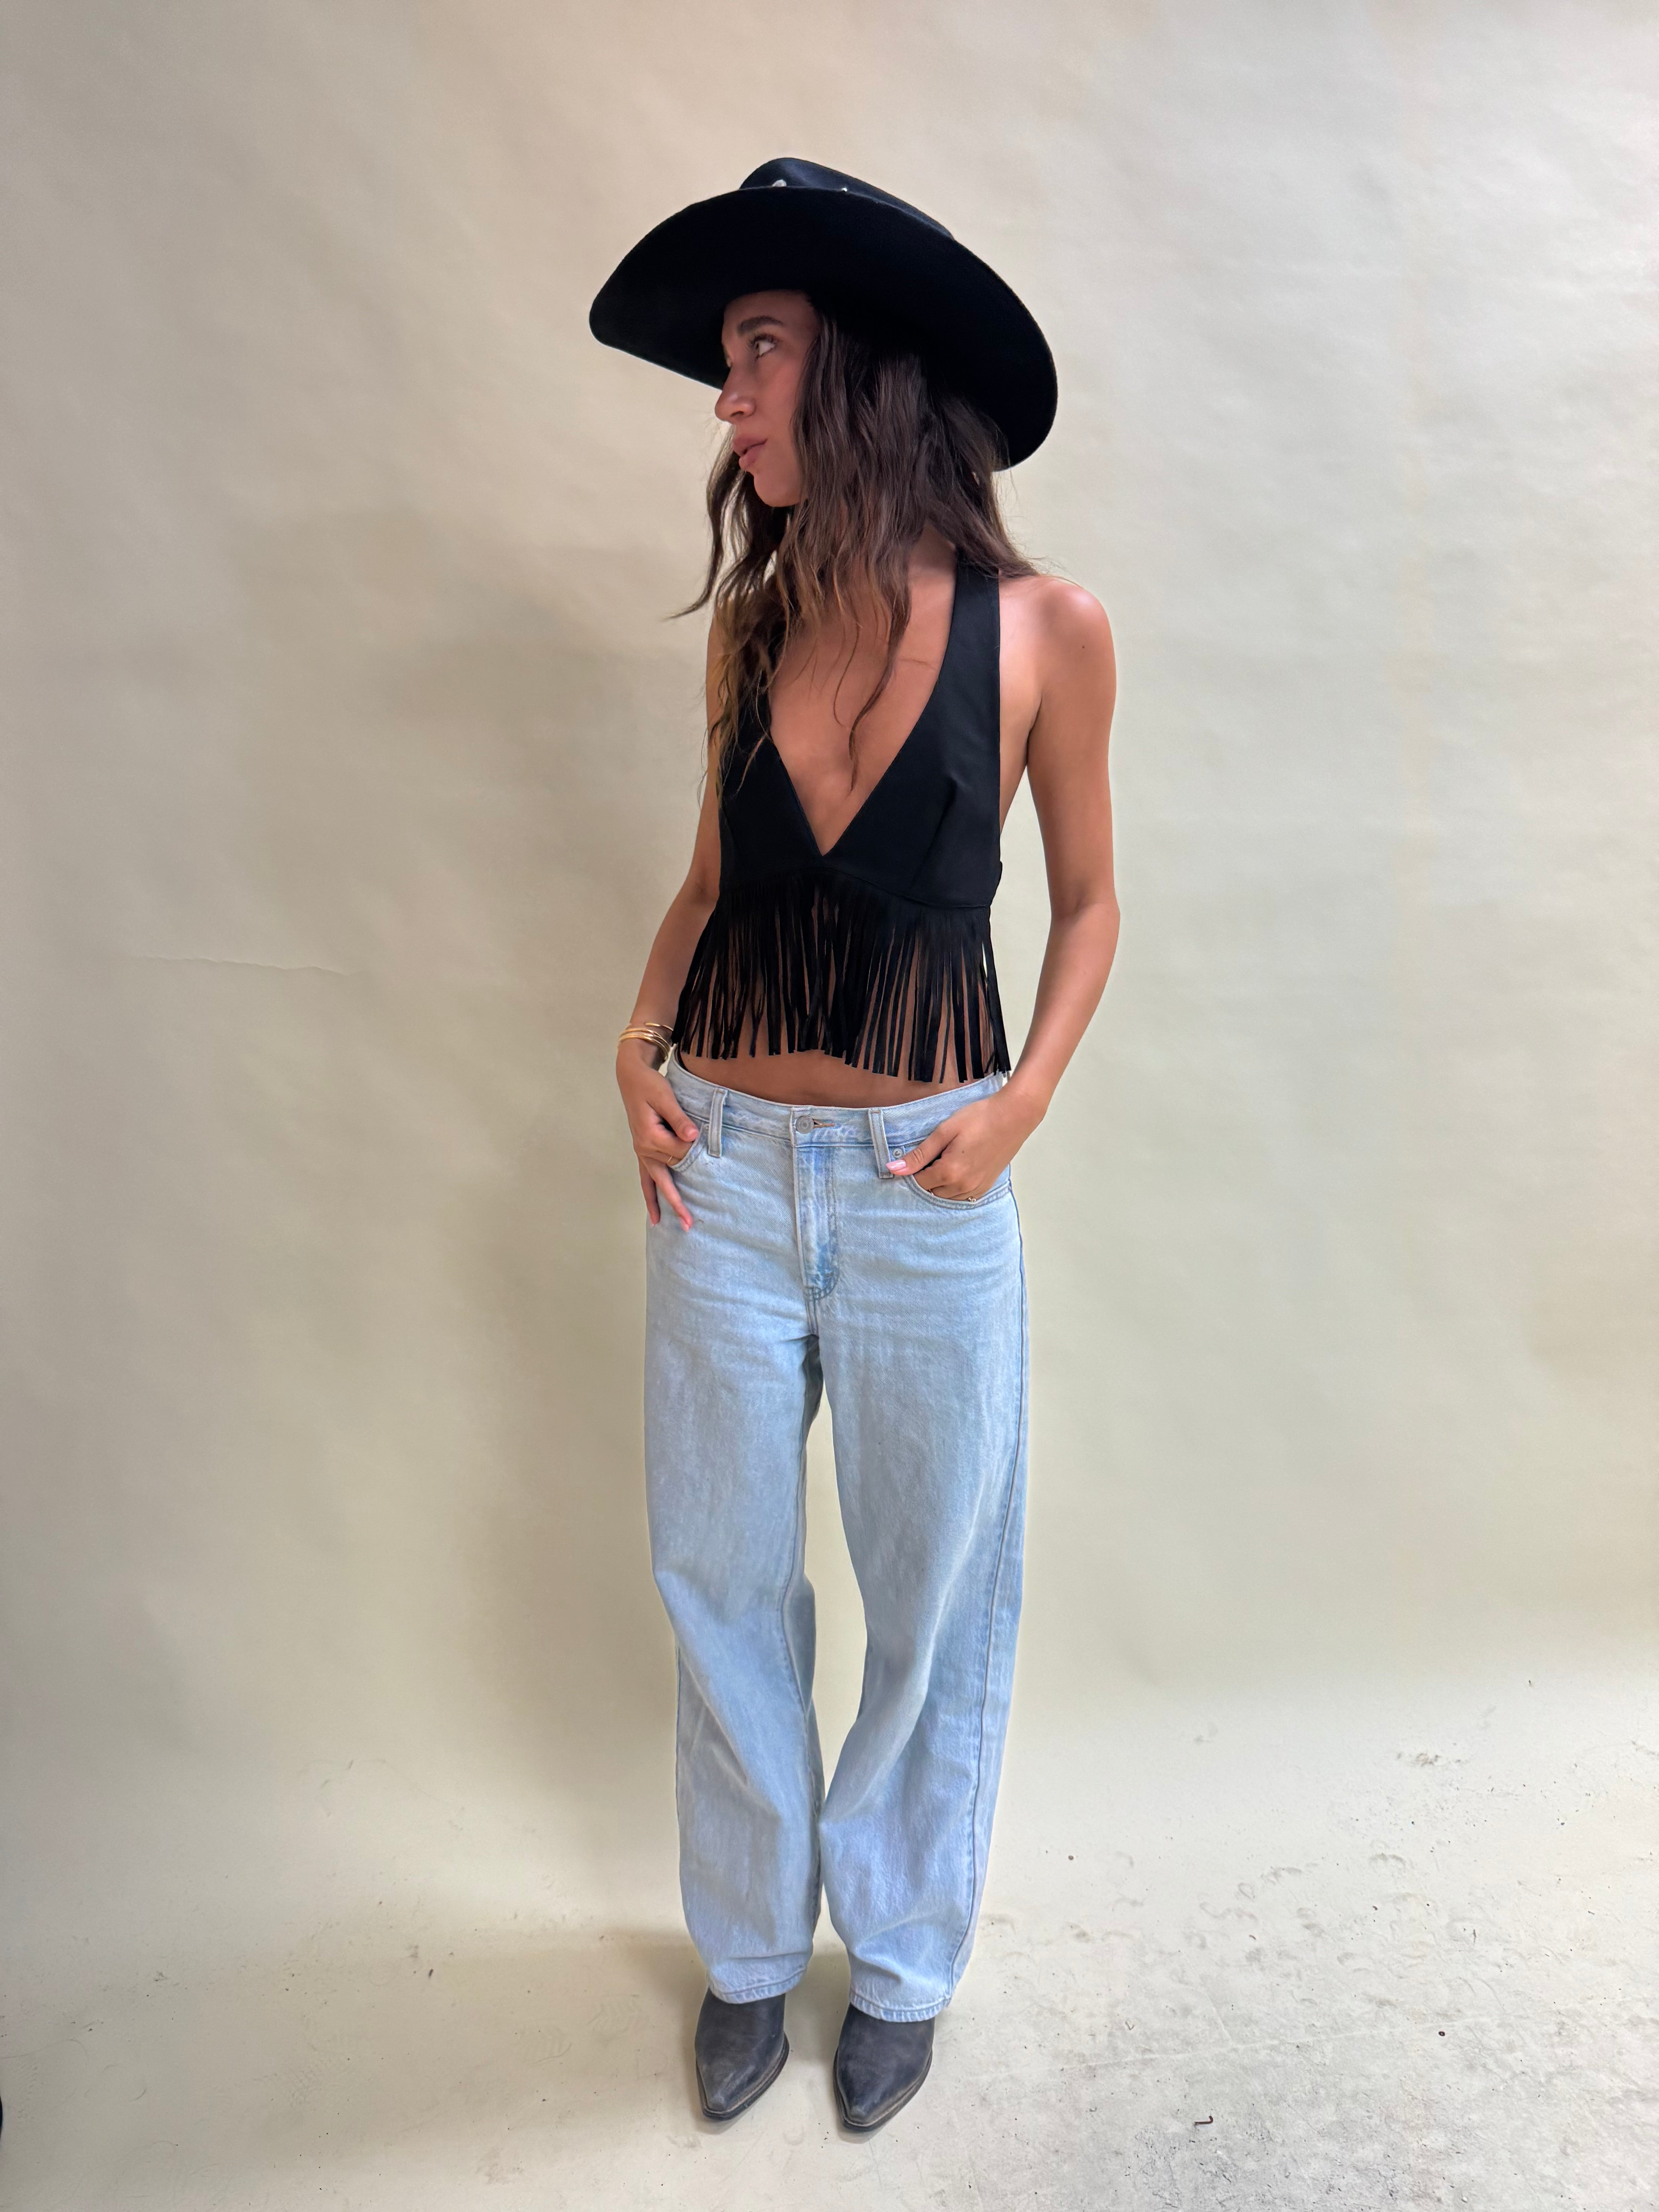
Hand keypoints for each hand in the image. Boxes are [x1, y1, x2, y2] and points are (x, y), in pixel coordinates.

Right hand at [617, 1041, 700, 1229]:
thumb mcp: (665, 1096)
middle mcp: (644, 1149)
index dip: (695, 1153)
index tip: (708, 1149)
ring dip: (665, 1204)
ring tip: (675, 1226)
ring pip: (655, 1184)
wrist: (631, 1077)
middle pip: (667, 1178)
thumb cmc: (649, 1085)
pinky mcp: (643, 1151)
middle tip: (691, 1225)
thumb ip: (679, 1118)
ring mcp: (642, 1152)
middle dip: (679, 1203)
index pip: (679, 1153)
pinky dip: (651, 1196)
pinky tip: (655, 1214)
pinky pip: (645, 1180)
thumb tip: (693, 1137)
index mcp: (650, 1137)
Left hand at [886, 1086, 1041, 1200]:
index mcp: (949, 1172)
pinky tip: (958, 1168)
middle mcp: (962, 1187)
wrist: (1014, 1116)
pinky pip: (962, 1197)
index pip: (918, 1182)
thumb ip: (919, 1154)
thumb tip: (893, 1169)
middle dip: (926, 1177)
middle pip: (930, 1192)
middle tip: (933, 1154)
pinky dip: (954, 1188)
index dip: (913, 1169)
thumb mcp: (944, 1131)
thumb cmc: (979, 1118)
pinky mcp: (985, 1187)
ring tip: (946, 1159)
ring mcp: (976, 1189)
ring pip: (945, 1197)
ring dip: (940, 1184)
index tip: (918, 1155)